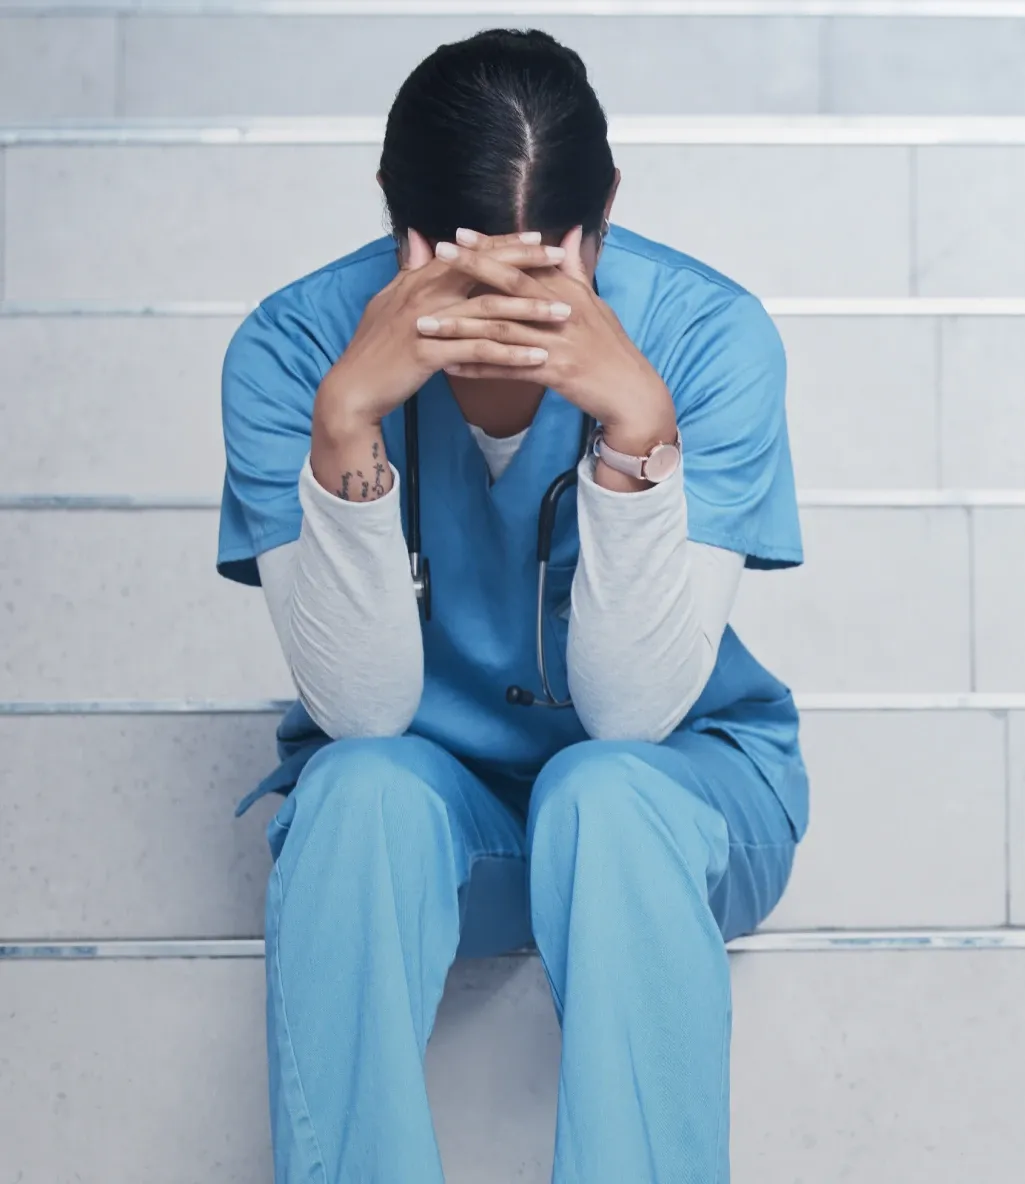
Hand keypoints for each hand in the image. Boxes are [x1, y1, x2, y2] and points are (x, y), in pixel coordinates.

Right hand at [313, 229, 568, 438]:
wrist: (352, 388)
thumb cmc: (375, 350)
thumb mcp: (390, 303)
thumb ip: (412, 273)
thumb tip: (423, 244)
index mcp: (418, 279)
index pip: (469, 254)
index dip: (504, 245)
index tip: (538, 240)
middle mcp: (423, 293)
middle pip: (484, 271)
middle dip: (527, 266)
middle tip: (562, 263)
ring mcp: (426, 322)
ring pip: (488, 310)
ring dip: (530, 311)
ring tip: (564, 314)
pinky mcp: (429, 353)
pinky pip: (480, 350)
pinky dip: (511, 353)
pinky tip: (539, 358)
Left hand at [416, 226, 676, 441]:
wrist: (631, 391)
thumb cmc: (610, 347)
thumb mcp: (594, 303)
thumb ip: (576, 268)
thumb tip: (569, 233)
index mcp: (570, 290)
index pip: (524, 262)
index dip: (491, 247)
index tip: (458, 234)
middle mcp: (563, 310)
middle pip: (511, 284)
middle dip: (472, 268)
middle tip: (437, 255)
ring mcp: (558, 342)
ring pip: (502, 329)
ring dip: (461, 325)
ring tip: (426, 321)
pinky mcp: (555, 373)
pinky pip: (508, 369)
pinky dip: (478, 367)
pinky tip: (449, 366)